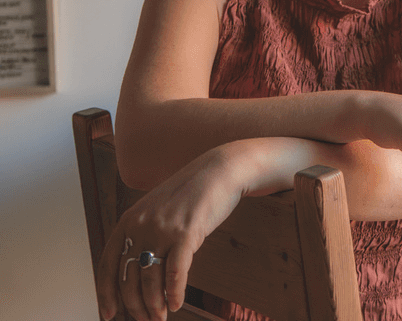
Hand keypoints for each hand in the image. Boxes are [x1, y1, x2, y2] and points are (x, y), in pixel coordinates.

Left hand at [96, 147, 244, 320]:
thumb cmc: (191, 193)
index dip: (106, 293)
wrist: (218, 171)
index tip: (110, 313)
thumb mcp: (157, 210)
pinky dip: (174, 293)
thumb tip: (138, 270)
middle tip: (144, 319)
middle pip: (129, 278)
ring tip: (160, 317)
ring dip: (154, 305)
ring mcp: (163, 229)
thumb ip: (143, 233)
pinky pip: (176, 273)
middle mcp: (141, 225)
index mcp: (129, 220)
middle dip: (135, 306)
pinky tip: (176, 303)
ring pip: (151, 280)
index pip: (108, 265)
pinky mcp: (186, 233)